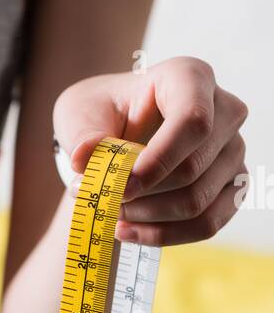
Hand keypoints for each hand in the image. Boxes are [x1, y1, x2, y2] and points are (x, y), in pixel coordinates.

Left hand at [54, 58, 248, 244]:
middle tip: (102, 199)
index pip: (192, 121)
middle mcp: (224, 111)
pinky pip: (207, 223)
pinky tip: (128, 230)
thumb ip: (82, 136)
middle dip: (142, 195)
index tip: (121, 187)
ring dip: (147, 216)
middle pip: (193, 168)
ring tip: (111, 211)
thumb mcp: (79, 113)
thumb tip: (83, 159)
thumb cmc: (101, 113)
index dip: (159, 160)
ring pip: (198, 202)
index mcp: (189, 78)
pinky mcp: (232, 186)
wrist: (115, 132)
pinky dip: (163, 235)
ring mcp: (233, 150)